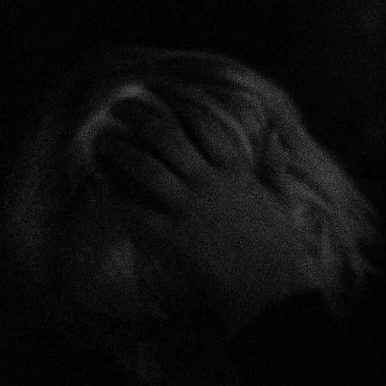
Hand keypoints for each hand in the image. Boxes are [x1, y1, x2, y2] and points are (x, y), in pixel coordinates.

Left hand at [89, 91, 321, 333]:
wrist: (271, 294)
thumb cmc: (281, 251)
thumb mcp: (282, 202)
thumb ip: (274, 167)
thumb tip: (274, 136)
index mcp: (237, 172)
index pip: (205, 125)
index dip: (181, 104)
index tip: (162, 92)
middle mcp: (209, 184)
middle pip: (167, 137)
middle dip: (140, 116)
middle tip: (119, 106)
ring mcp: (189, 211)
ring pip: (145, 168)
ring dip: (120, 150)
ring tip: (102, 140)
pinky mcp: (173, 239)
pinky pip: (136, 212)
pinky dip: (117, 196)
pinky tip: (102, 184)